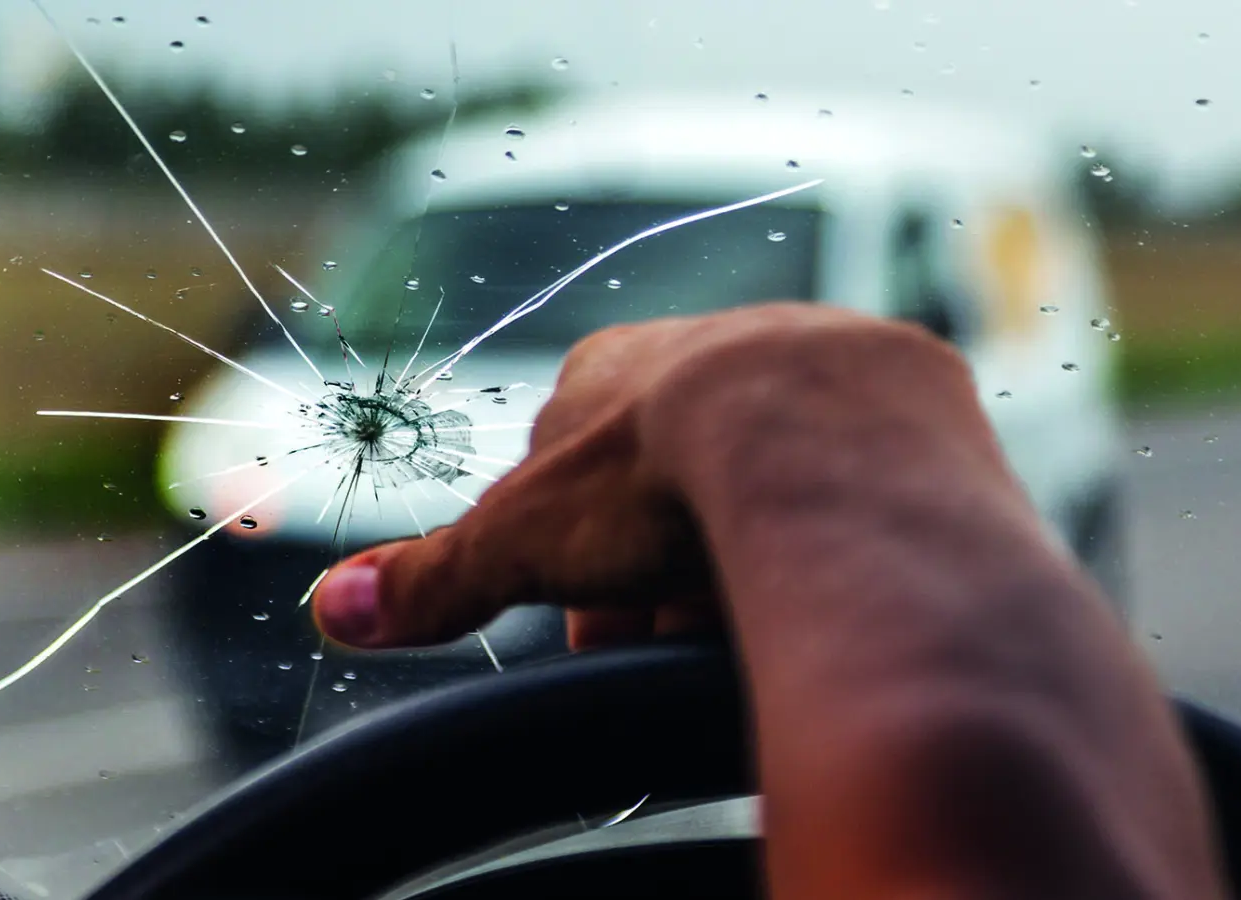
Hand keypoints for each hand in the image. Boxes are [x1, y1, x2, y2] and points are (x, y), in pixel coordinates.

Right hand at [311, 302, 997, 650]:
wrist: (829, 441)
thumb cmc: (663, 472)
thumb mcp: (524, 538)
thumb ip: (434, 574)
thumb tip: (333, 610)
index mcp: (613, 370)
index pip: (576, 479)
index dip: (580, 565)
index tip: (600, 631)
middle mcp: (713, 346)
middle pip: (674, 480)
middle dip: (667, 568)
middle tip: (678, 637)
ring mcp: (814, 362)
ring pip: (766, 477)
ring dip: (751, 550)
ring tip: (756, 617)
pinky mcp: (906, 397)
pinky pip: (857, 475)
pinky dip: (835, 530)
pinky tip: (830, 576)